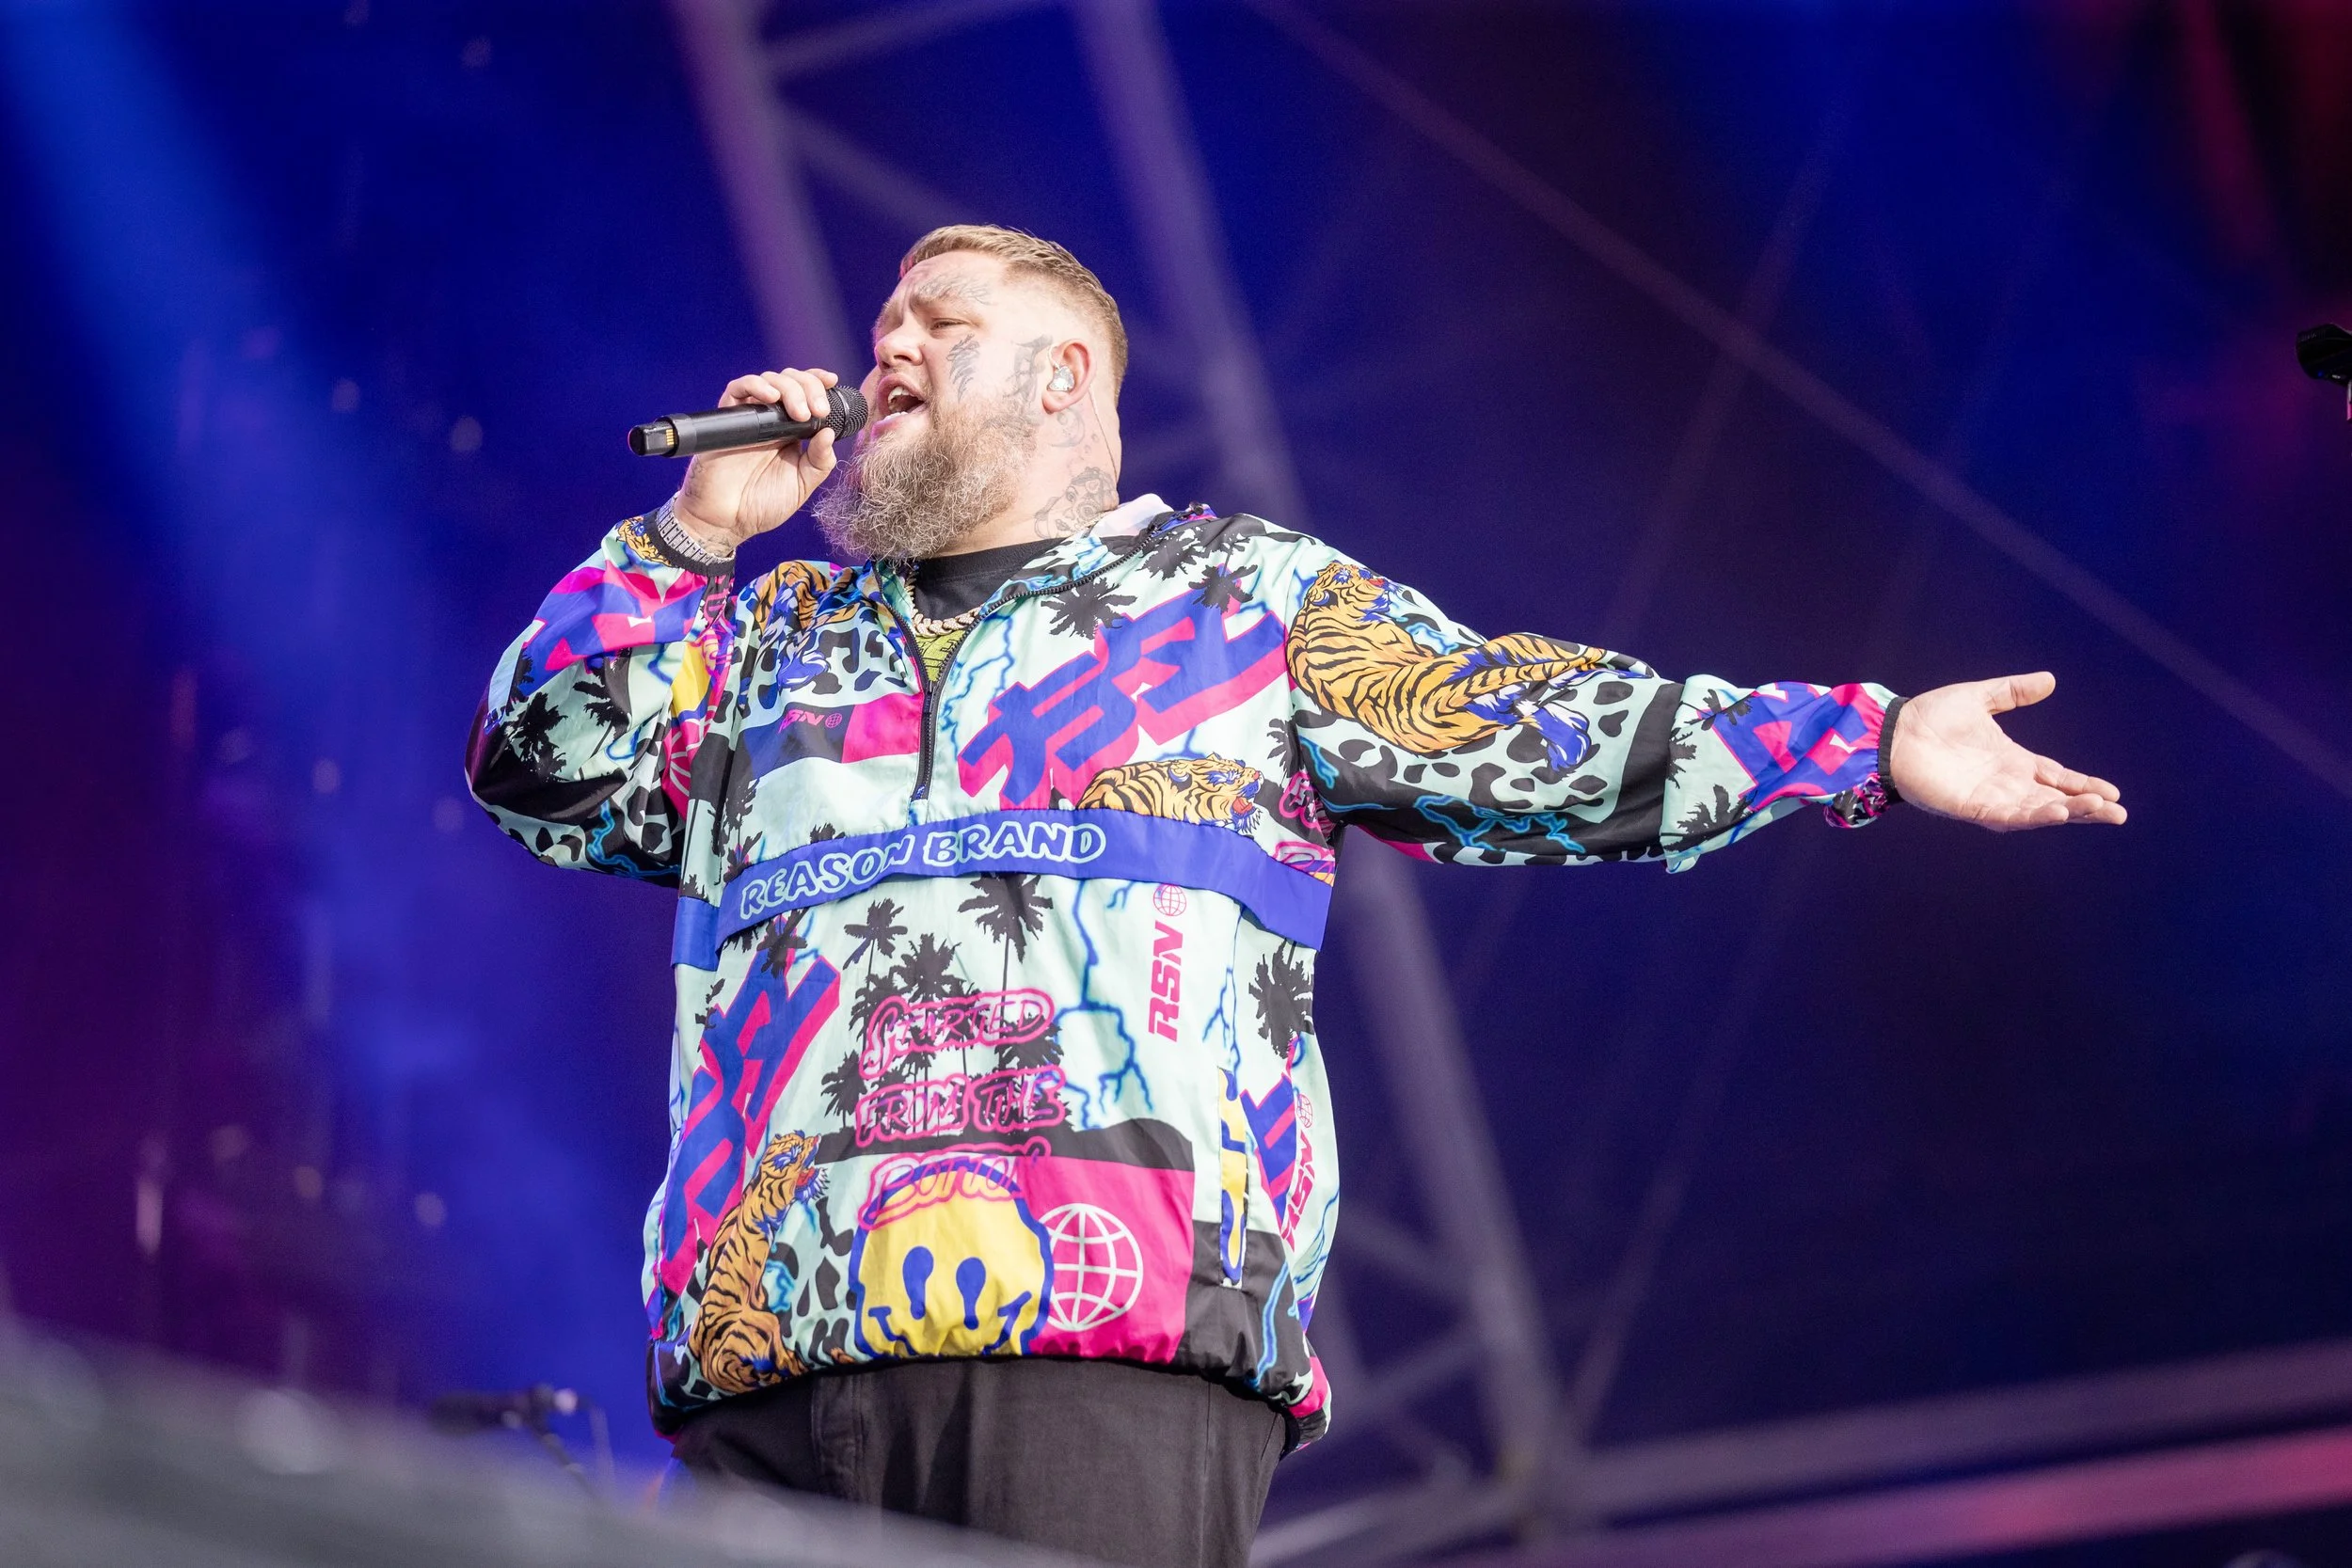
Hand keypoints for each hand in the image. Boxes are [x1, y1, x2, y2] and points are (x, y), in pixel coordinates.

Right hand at [672, 368, 841, 550]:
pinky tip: (771, 397)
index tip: (833, 382)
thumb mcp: (801, 485)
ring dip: (789, 388)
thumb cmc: (762, 505)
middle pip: (791, 381)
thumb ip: (819, 461)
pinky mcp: (727, 419)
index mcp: (792, 432)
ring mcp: (750, 418)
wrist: (727, 521)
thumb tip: (829, 432)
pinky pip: (737, 389)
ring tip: (800, 412)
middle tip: (818, 410)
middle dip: (809, 387)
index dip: (819, 382)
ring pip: (769, 380)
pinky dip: (755, 385)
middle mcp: (772, 420)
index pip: (807, 394)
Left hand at [1887, 672, 2124, 829]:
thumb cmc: (1930, 716)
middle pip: (2055, 800)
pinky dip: (2033, 816)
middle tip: (2118, 813)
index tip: (2114, 792)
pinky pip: (2007, 816)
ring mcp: (1989, 797)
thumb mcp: (1980, 698)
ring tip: (2098, 810)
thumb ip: (2013, 692)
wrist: (1892, 731)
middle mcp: (2005, 783)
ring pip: (2037, 811)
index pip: (2057, 777)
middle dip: (2087, 807)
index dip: (2084, 785)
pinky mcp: (1970, 807)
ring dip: (2067, 812)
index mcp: (2012, 760)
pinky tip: (2058, 813)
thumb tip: (2050, 680)